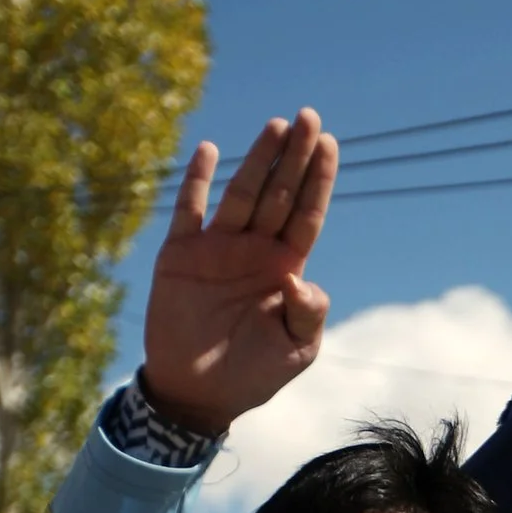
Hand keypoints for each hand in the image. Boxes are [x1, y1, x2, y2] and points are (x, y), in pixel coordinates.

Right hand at [140, 109, 339, 435]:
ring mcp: (218, 248)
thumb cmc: (253, 375)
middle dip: (296, 156)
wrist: (197, 395)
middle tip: (310, 117)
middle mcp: (254, 250)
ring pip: (242, 193)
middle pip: (280, 193)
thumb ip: (307, 314)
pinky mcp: (181, 255)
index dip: (319, 179)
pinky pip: (189, 211)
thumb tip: (299, 280)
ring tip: (277, 125)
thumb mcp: (295, 351)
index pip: (307, 214)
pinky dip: (196, 181)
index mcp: (285, 267)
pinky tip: (209, 151)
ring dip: (258, 159)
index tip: (330, 144)